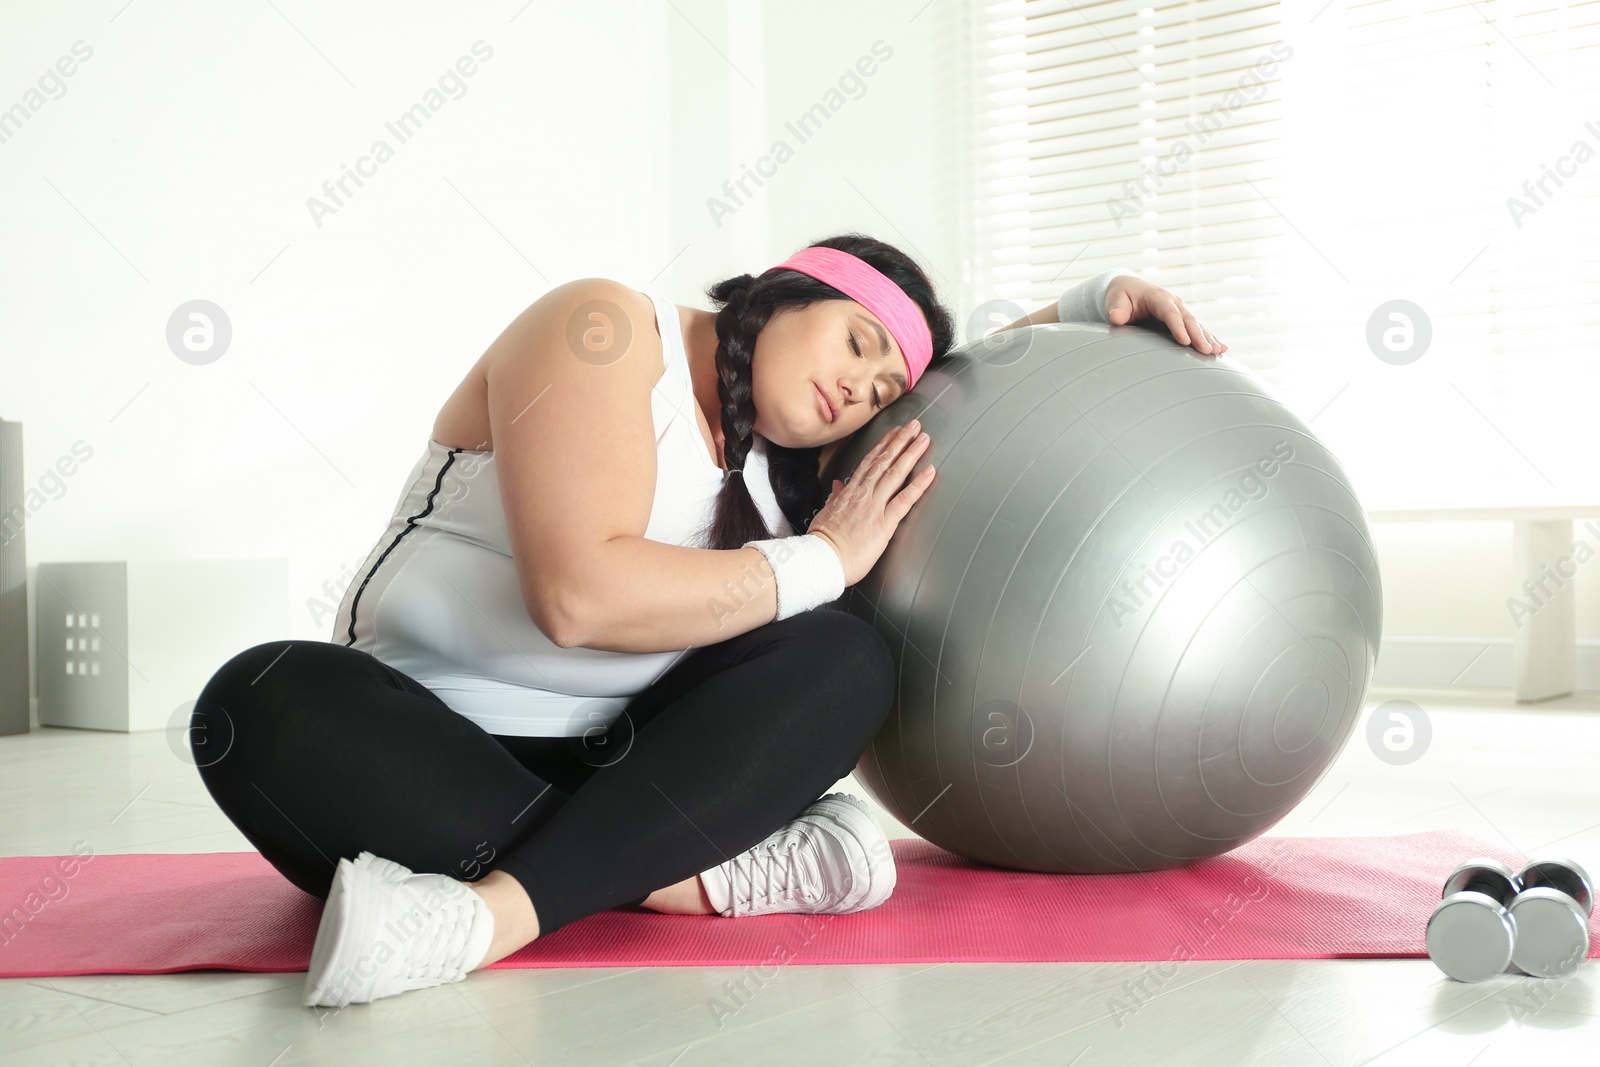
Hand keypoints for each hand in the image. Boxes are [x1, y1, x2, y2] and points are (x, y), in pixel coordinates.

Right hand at [806, 419, 935, 586]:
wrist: (821, 560)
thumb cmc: (823, 543)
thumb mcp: (825, 514)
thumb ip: (835, 498)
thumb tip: (838, 486)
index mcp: (848, 492)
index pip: (868, 462)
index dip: (883, 445)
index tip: (893, 433)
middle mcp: (862, 494)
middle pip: (884, 461)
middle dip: (900, 441)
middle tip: (914, 426)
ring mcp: (874, 506)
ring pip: (895, 473)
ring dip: (911, 453)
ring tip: (924, 439)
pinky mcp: (884, 523)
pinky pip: (905, 499)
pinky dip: (919, 484)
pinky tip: (930, 471)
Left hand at [1104, 276, 1226, 355]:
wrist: (1128, 288)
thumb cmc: (1121, 296)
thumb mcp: (1115, 300)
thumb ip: (1116, 309)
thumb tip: (1116, 317)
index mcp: (1158, 297)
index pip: (1170, 313)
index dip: (1178, 327)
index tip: (1185, 342)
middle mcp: (1173, 302)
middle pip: (1188, 319)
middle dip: (1199, 335)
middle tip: (1207, 351)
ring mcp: (1180, 309)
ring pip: (1196, 324)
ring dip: (1208, 337)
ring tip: (1217, 351)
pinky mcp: (1182, 318)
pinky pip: (1198, 328)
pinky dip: (1209, 337)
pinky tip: (1220, 348)